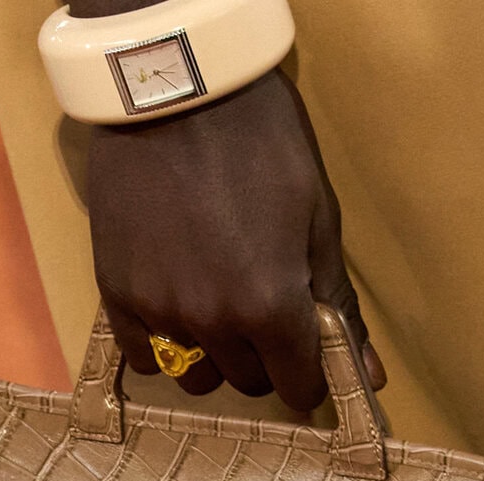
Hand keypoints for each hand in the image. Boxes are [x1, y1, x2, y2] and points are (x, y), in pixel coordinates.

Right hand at [84, 68, 386, 411]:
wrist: (177, 89)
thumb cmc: (261, 143)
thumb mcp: (318, 219)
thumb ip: (338, 304)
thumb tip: (367, 374)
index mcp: (272, 305)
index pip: (298, 386)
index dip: (310, 373)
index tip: (306, 352)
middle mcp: (214, 321)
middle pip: (248, 381)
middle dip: (264, 357)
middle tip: (262, 306)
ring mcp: (160, 309)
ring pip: (196, 375)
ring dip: (213, 355)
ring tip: (216, 304)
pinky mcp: (117, 292)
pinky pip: (145, 355)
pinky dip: (164, 343)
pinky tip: (176, 303)